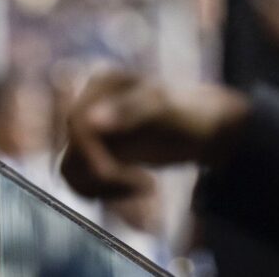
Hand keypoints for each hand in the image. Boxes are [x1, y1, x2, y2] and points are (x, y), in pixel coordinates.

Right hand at [60, 71, 249, 199]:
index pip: (76, 122)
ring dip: (102, 189)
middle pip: (73, 151)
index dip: (89, 153)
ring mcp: (93, 130)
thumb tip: (89, 120)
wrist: (206, 129)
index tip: (115, 174)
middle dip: (104, 176)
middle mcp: (90, 104)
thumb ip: (128, 110)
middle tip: (146, 185)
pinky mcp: (99, 153)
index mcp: (101, 84)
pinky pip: (83, 180)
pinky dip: (104, 193)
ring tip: (142, 187)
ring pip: (72, 169)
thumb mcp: (164, 107)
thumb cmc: (188, 110)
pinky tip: (135, 190)